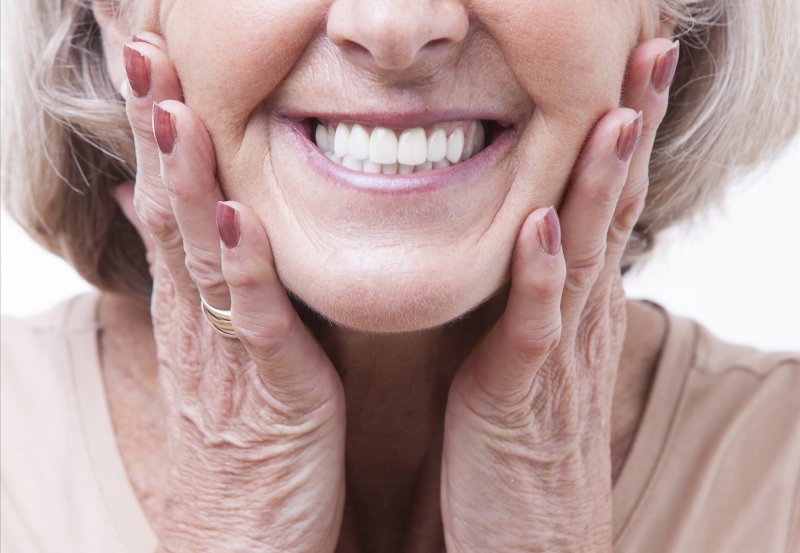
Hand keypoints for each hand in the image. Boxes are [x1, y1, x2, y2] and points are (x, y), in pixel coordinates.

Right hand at [118, 34, 345, 552]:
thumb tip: (158, 210)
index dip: (157, 127)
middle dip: (156, 127)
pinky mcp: (270, 390)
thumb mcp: (216, 347)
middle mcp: (199, 317)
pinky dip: (241, 268)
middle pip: (169, 208)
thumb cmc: (242, 440)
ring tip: (171, 108)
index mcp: (195, 302)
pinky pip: (253, 321)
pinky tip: (233, 218)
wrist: (244, 539)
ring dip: (184, 179)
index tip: (147, 58)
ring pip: (198, 252)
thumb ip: (198, 278)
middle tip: (140, 48)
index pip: (167, 198)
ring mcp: (228, 351)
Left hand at [440, 39, 678, 551]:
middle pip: (613, 211)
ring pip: (585, 256)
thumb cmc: (522, 446)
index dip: (622, 135)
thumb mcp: (533, 356)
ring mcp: (555, 358)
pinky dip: (540, 277)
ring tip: (614, 115)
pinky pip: (533, 329)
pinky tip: (543, 227)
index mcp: (575, 307)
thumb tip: (532, 239)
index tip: (631, 67)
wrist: (532, 544)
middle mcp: (577, 321)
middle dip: (632, 130)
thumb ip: (536, 298)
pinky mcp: (520, 399)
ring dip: (601, 185)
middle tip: (650, 54)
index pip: (608, 204)